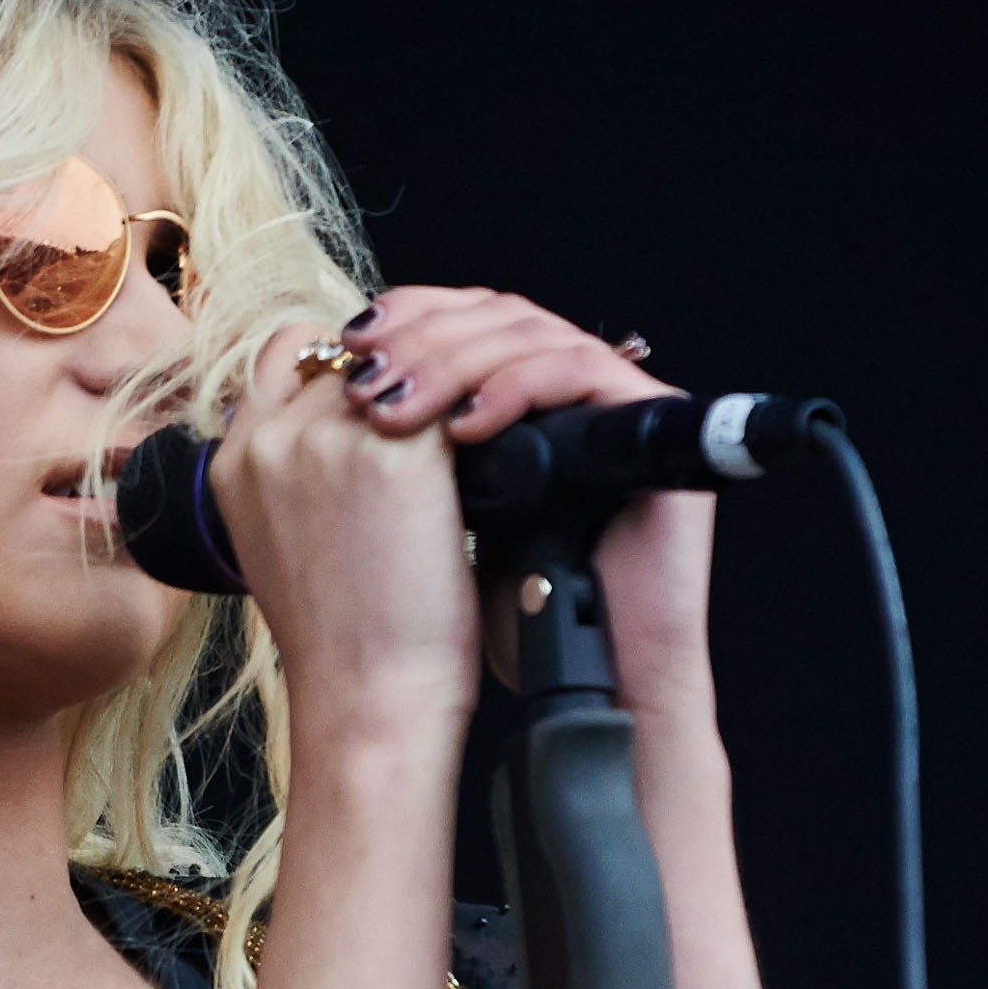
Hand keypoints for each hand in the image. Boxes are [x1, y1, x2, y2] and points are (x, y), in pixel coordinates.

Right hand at [204, 318, 485, 748]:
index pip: (287, 353)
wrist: (369, 698)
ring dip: (440, 389)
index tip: (387, 394)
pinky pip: (450, 395)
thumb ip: (293, 476)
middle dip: (401, 379)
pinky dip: (476, 411)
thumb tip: (347, 430)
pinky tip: (498, 446)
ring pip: (403, 367)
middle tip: (449, 412)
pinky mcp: (396, 452)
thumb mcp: (278, 545)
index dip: (343, 365)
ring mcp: (328, 439)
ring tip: (478, 425)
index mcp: (233, 462)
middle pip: (348, 357)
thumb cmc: (341, 644)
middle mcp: (270, 439)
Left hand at [337, 288, 720, 735]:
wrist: (581, 678)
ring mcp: (616, 395)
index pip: (466, 317)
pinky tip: (464, 431)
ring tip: (398, 411)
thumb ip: (397, 448)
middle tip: (365, 377)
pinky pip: (579, 368)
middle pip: (496, 311)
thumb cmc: (504, 618)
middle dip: (422, 336)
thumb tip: (335, 381)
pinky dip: (515, 389)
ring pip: (531, 331)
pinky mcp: (652, 414)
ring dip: (454, 361)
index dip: (408, 316)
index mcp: (523, 397)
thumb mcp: (425, 519)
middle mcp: (573, 385)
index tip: (349, 345)